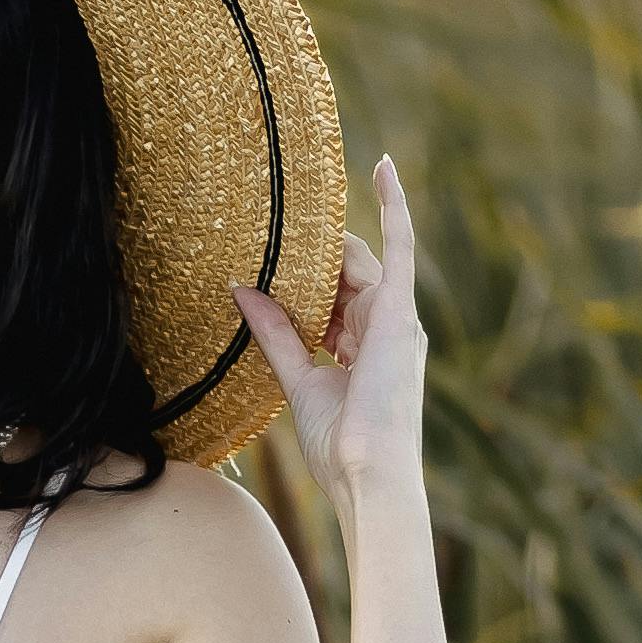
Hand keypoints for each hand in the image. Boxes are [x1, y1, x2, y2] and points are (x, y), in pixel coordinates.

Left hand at [237, 155, 427, 503]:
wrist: (369, 475)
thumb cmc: (340, 446)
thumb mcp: (298, 380)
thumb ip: (276, 334)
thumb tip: (241, 291)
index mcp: (365, 348)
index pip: (333, 299)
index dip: (304, 290)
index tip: (271, 277)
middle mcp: (386, 327)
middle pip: (342, 276)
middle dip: (307, 271)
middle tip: (264, 256)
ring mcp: (396, 317)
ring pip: (355, 263)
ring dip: (321, 255)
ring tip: (287, 234)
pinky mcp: (398, 311)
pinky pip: (399, 246)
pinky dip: (394, 206)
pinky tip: (383, 167)